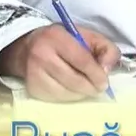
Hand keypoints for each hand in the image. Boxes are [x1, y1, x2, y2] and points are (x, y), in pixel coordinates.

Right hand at [0, 24, 120, 101]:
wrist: (28, 47)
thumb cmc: (63, 41)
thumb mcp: (87, 36)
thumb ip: (105, 48)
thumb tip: (106, 70)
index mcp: (57, 37)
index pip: (81, 60)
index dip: (96, 74)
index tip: (105, 83)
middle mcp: (42, 55)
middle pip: (74, 80)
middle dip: (91, 87)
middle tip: (98, 88)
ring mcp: (34, 73)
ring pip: (66, 93)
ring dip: (81, 94)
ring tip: (85, 87)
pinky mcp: (32, 88)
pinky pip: (57, 99)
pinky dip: (69, 97)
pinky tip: (71, 89)